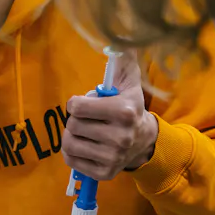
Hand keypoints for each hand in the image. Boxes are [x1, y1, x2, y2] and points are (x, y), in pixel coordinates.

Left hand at [63, 50, 157, 179]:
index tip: (85, 104)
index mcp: (123, 111)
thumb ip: (122, 61)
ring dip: (71, 136)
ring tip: (82, 133)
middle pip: (72, 125)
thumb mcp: (129, 83)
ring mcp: (112, 157)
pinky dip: (72, 153)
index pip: (76, 106)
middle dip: (75, 120)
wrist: (144, 141)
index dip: (77, 103)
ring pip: (69, 144)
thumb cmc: (130, 108)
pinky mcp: (105, 173)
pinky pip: (72, 161)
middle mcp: (120, 136)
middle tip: (87, 120)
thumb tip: (119, 42)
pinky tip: (83, 147)